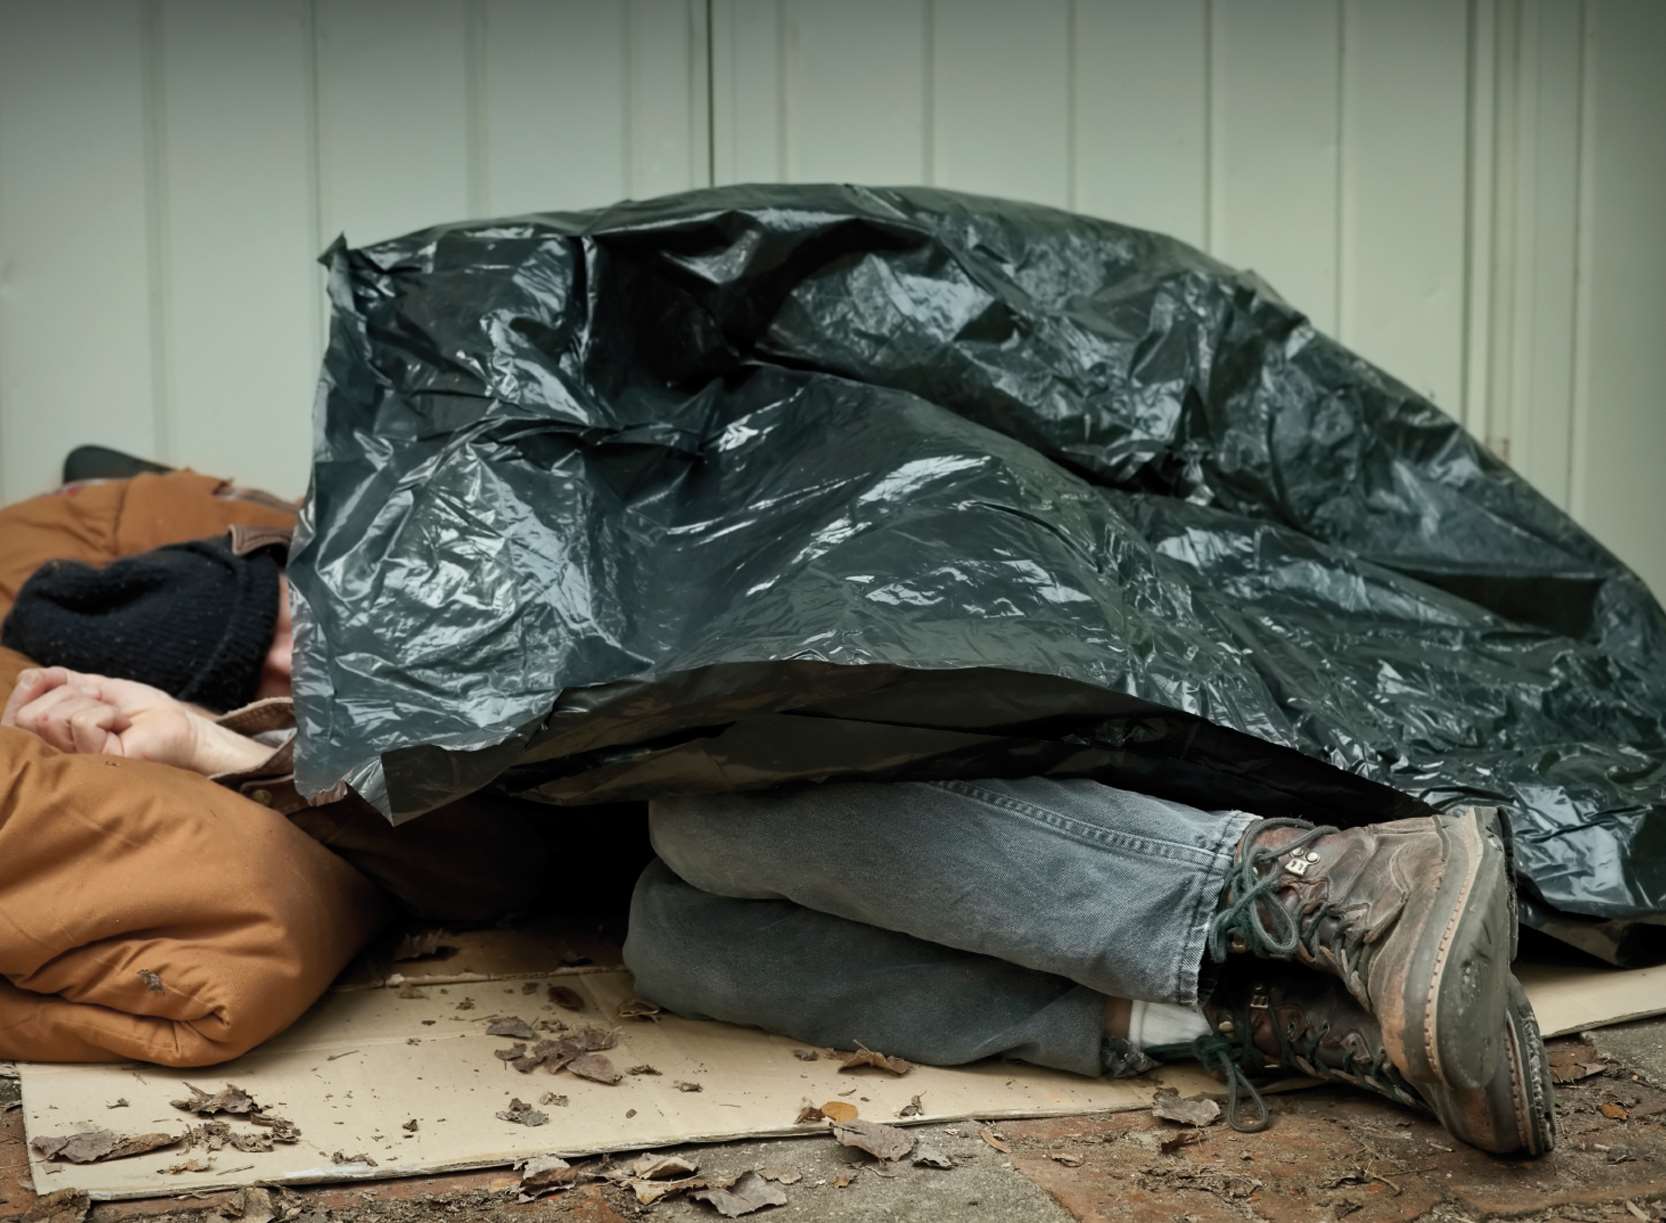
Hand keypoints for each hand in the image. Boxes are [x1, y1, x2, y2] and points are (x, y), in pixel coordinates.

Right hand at [1, 668, 270, 773]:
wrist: (180, 725)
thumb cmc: (140, 712)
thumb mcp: (94, 687)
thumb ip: (58, 681)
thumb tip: (28, 677)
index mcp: (50, 737)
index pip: (13, 715)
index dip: (31, 688)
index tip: (67, 683)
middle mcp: (56, 754)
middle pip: (31, 715)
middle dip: (71, 695)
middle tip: (102, 706)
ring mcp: (75, 762)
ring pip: (53, 716)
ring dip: (92, 704)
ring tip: (114, 717)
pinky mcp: (97, 762)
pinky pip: (82, 722)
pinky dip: (106, 713)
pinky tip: (122, 725)